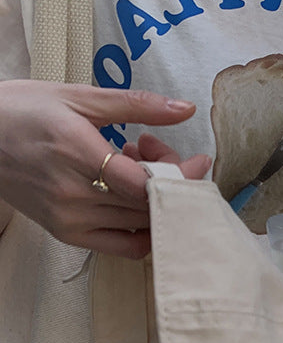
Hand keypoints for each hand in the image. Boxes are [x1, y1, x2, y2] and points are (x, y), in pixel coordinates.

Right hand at [0, 80, 210, 257]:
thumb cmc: (23, 111)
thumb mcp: (79, 97)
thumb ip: (137, 105)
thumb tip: (185, 108)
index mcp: (75, 153)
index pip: (143, 182)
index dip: (181, 175)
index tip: (199, 159)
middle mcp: (73, 194)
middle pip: (147, 203)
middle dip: (173, 179)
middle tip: (163, 151)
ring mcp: (69, 219)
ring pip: (140, 224)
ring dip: (157, 198)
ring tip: (140, 165)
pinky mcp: (66, 234)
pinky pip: (123, 245)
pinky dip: (143, 226)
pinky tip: (135, 196)